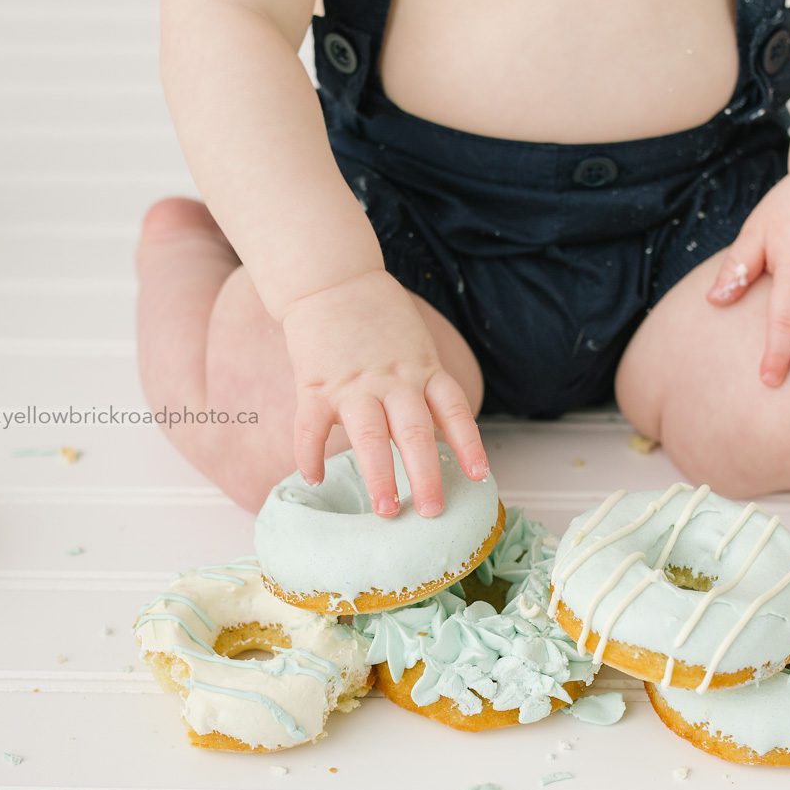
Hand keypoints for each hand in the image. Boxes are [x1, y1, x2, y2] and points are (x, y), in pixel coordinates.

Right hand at [279, 270, 487, 517]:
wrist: (332, 278)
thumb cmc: (378, 318)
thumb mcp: (416, 347)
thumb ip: (423, 387)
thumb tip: (436, 438)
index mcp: (422, 369)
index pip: (453, 409)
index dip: (468, 443)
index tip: (479, 476)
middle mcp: (393, 379)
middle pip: (415, 431)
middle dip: (425, 474)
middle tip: (432, 511)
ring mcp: (354, 382)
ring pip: (369, 435)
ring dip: (379, 474)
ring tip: (385, 509)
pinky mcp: (316, 383)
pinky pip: (312, 425)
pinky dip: (309, 453)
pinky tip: (313, 478)